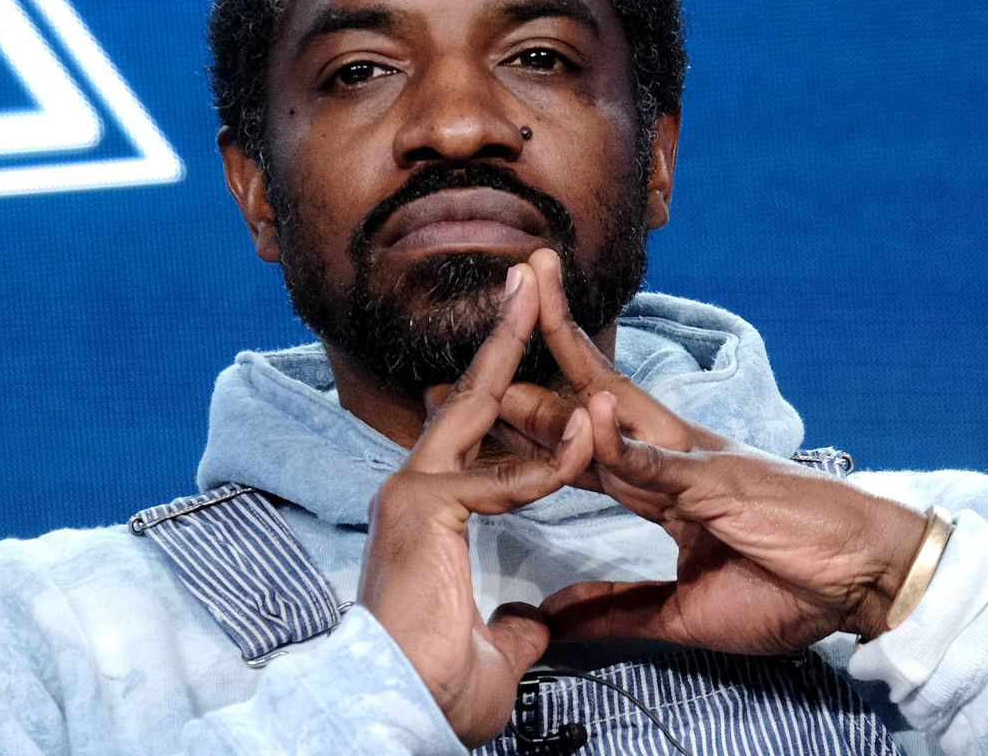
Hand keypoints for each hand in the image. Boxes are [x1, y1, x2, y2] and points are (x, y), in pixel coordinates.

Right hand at [357, 262, 592, 745]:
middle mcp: (418, 488)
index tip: (541, 346)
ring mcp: (414, 493)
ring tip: (541, 294)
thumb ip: (514, 622)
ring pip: (475, 411)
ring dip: (517, 353)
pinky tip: (588, 440)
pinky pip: (499, 477)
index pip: (484, 435)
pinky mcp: (421, 510)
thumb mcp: (495, 650)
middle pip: (471, 396)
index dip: (518, 391)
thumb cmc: (437, 688)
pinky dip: (550, 463)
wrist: (400, 712)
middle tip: (530, 275)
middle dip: (505, 332)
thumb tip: (531, 622)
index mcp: (434, 510)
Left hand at [500, 250, 928, 649]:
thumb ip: (620, 608)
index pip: (586, 447)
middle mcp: (678, 459)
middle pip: (590, 404)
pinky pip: (666, 464)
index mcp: (669, 487)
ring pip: (618, 409)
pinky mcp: (725, 483)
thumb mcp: (687, 612)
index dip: (534, 425)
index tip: (480, 407)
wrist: (866, 581)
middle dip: (533, 372)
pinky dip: (626, 442)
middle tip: (478, 337)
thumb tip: (554, 617)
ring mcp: (700, 464)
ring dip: (567, 366)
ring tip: (522, 319)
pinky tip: (588, 413)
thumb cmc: (793, 587)